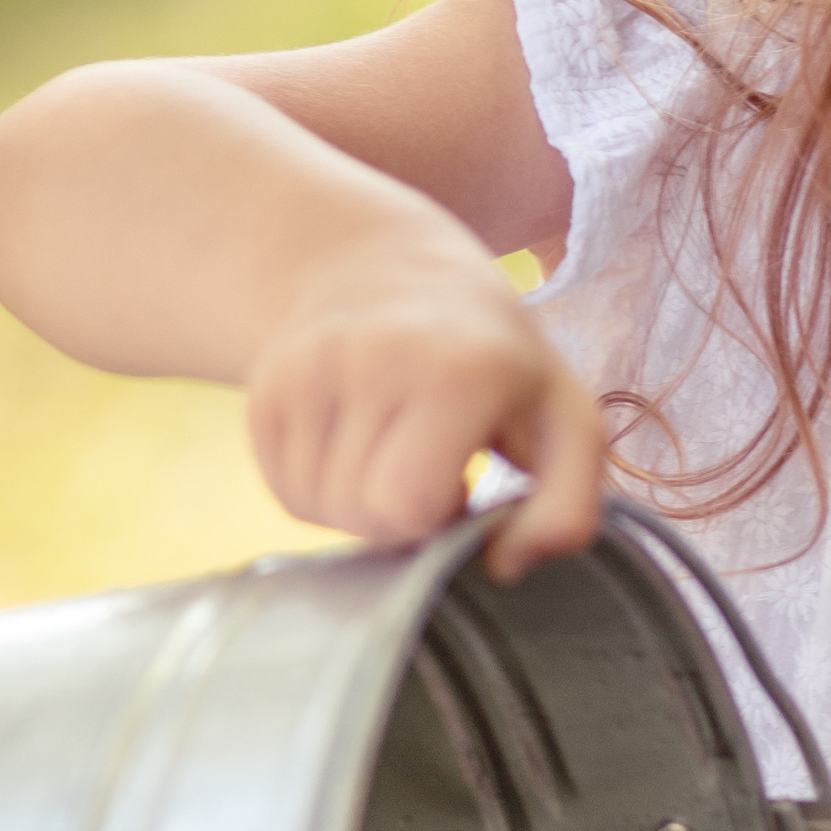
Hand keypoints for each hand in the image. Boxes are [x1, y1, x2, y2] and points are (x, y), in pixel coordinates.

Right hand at [245, 228, 602, 581]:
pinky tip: (354, 445)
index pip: (408, 504)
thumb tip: (504, 565)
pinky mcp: (263, 387)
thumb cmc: (494, 359)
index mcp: (455, 370)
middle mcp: (368, 358)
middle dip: (399, 517)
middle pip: (360, 514)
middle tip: (425, 465)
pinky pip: (285, 493)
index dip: (440, 514)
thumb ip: (566, 508)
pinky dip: (322, 489)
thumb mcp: (565, 418)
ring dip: (359, 506)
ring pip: (317, 509)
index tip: (464, 478)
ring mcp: (305, 368)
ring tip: (390, 451)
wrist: (387, 265)